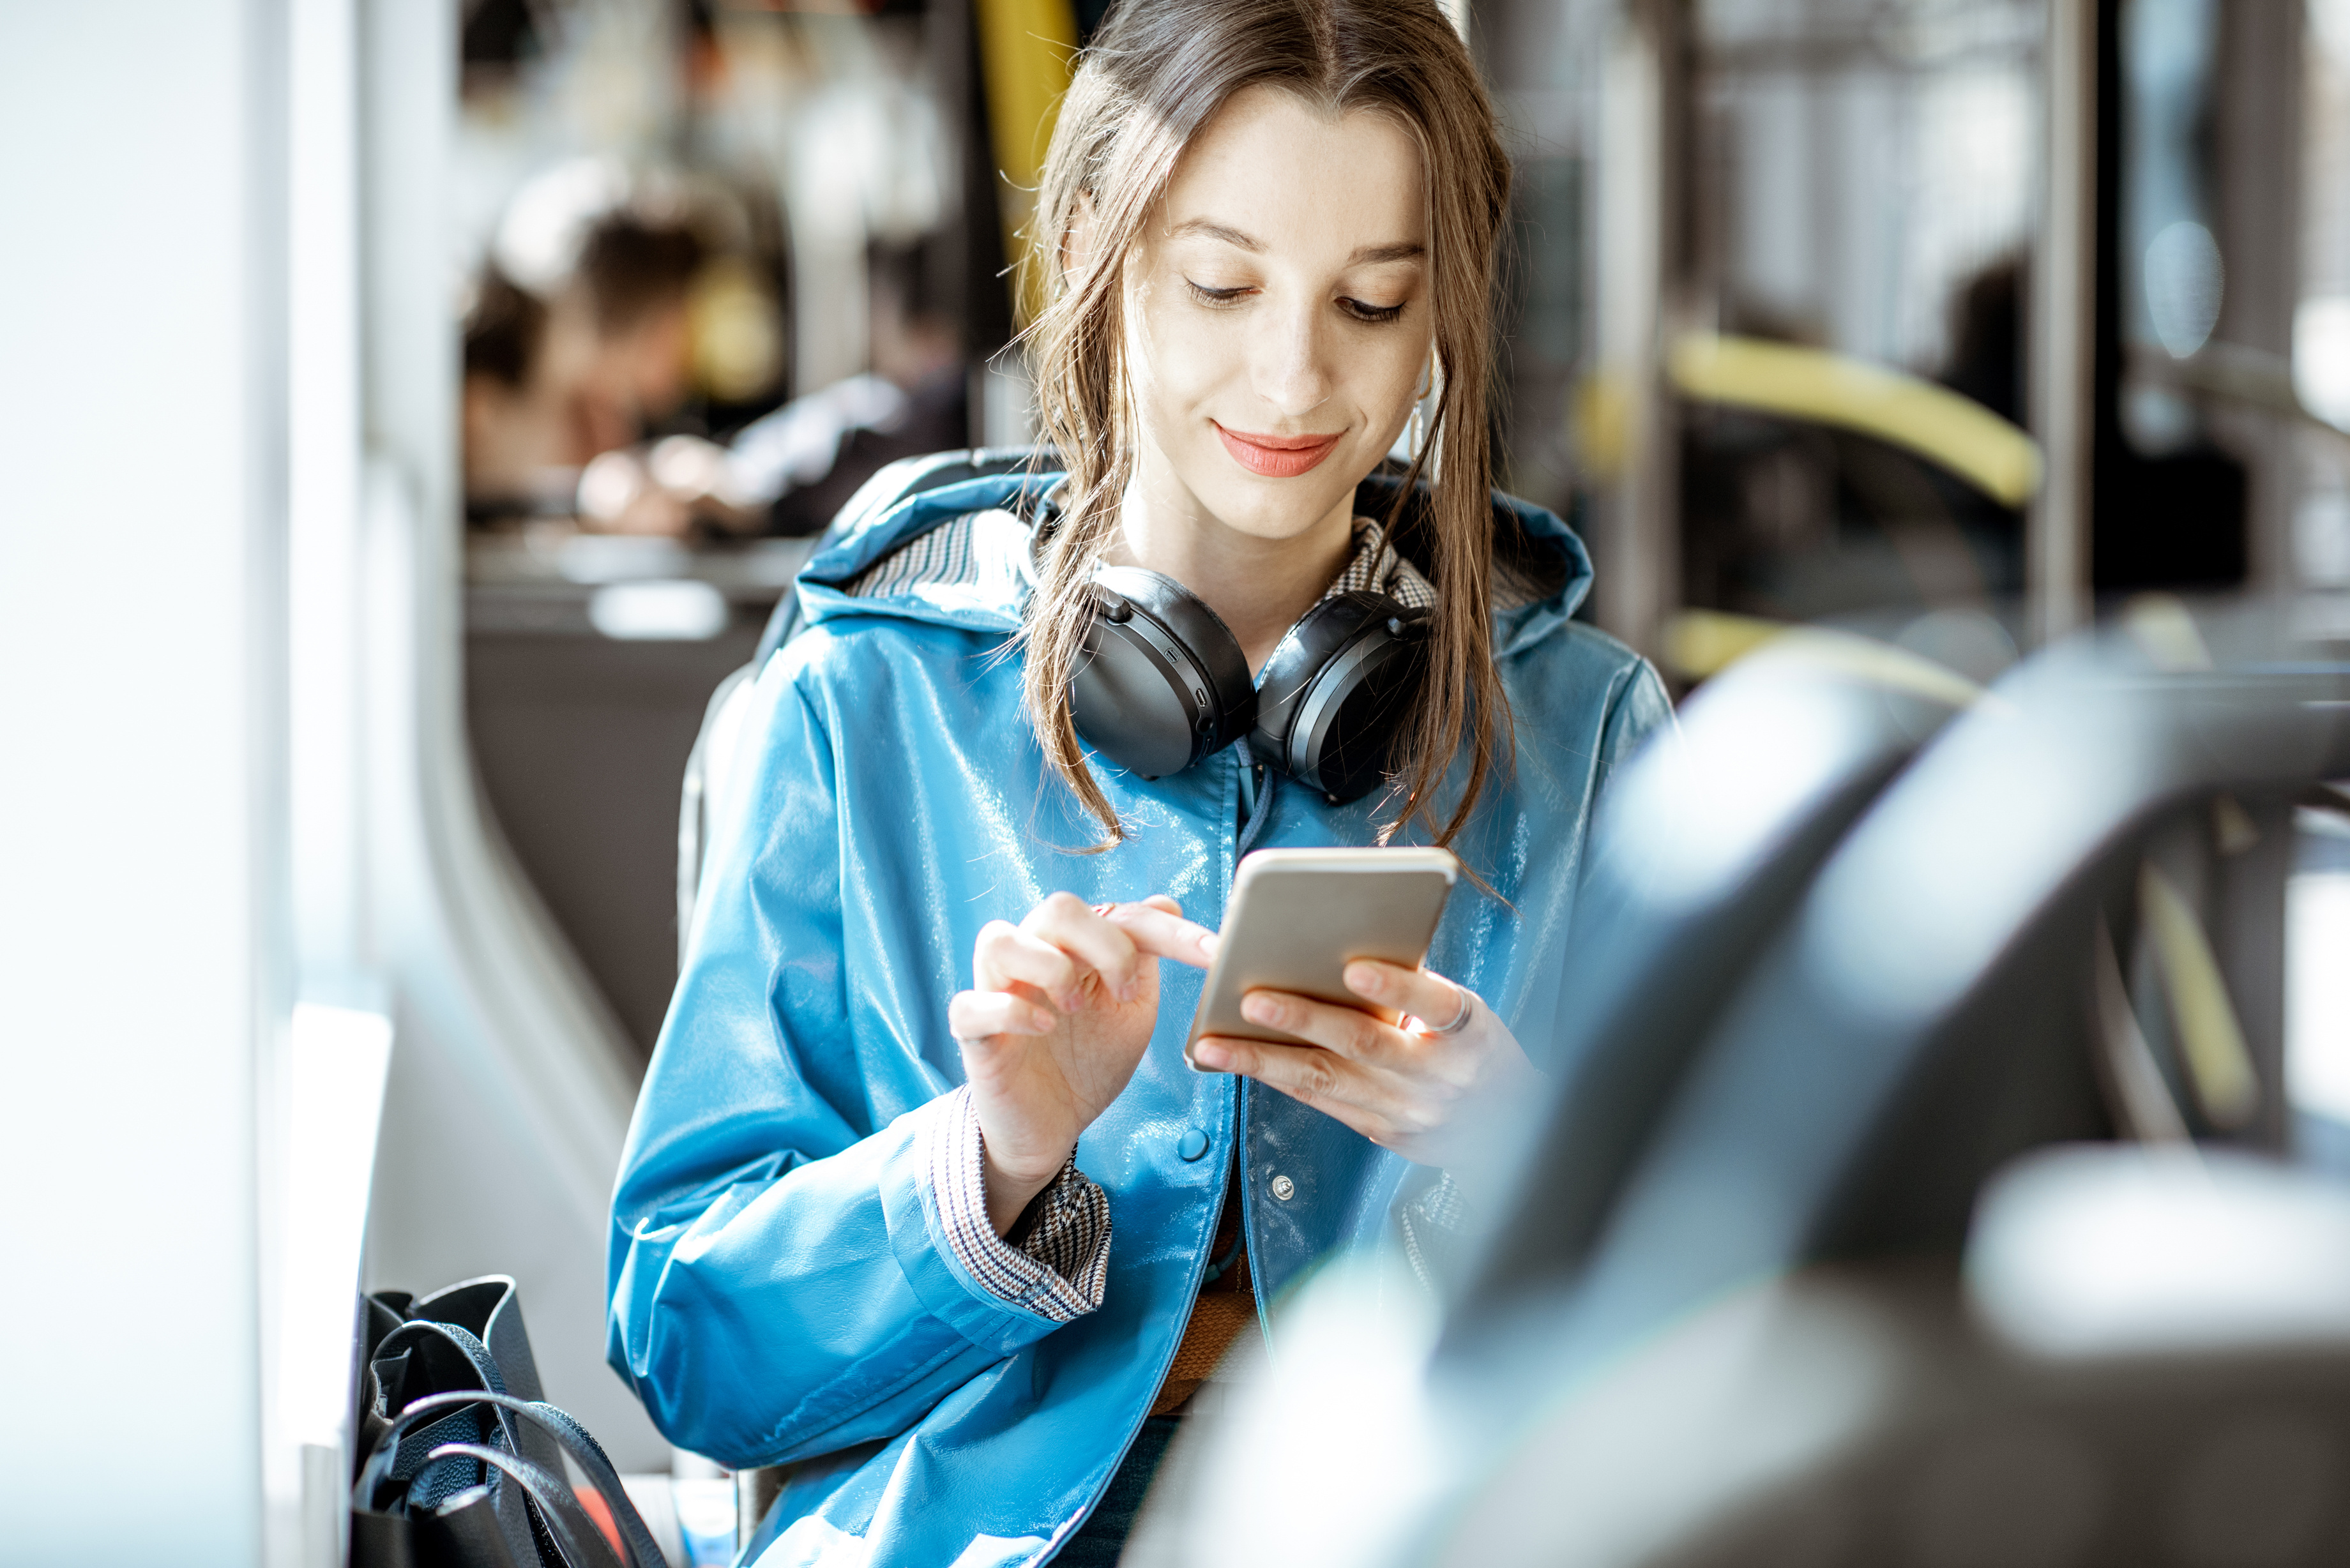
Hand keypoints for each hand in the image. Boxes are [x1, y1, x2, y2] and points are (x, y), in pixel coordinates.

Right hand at [949, 893, 1217, 1233]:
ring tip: (1074, 1008)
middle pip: (1057, 908)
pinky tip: (1043, 1028)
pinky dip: (1010, 1011)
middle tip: (1127, 991)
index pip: (1122, 916)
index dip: (1172, 931)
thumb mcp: (1130, 1012)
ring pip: (1000, 939)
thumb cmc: (1087, 1064)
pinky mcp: (972, 1034)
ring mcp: (997, 993)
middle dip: (1106, 943)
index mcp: (1076, 950)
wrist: (1049, 1128)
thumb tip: (1165, 901)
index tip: (1215, 954)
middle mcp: (1034, 959)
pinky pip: (972, 1005)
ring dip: (1050, 967)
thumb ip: (1144, 960)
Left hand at [1188, 961, 1537, 1177]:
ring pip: (1328, 1082)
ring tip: (1214, 1043)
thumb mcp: (1468, 1015)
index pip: (1435, 1004)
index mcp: (1469, 1033)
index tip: (1356, 968)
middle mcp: (1438, 1076)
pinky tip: (1240, 1063)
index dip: (1397, 987)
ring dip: (1265, 1060)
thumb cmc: (1477, 1050)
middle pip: (1365, 1044)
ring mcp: (1409, 1112)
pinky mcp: (1384, 1134)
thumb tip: (1340, 953)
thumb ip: (1416, 991)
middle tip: (1252, 998)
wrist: (1512, 1130)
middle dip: (1303, 1021)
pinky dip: (1279, 1080)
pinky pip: (1324, 1103)